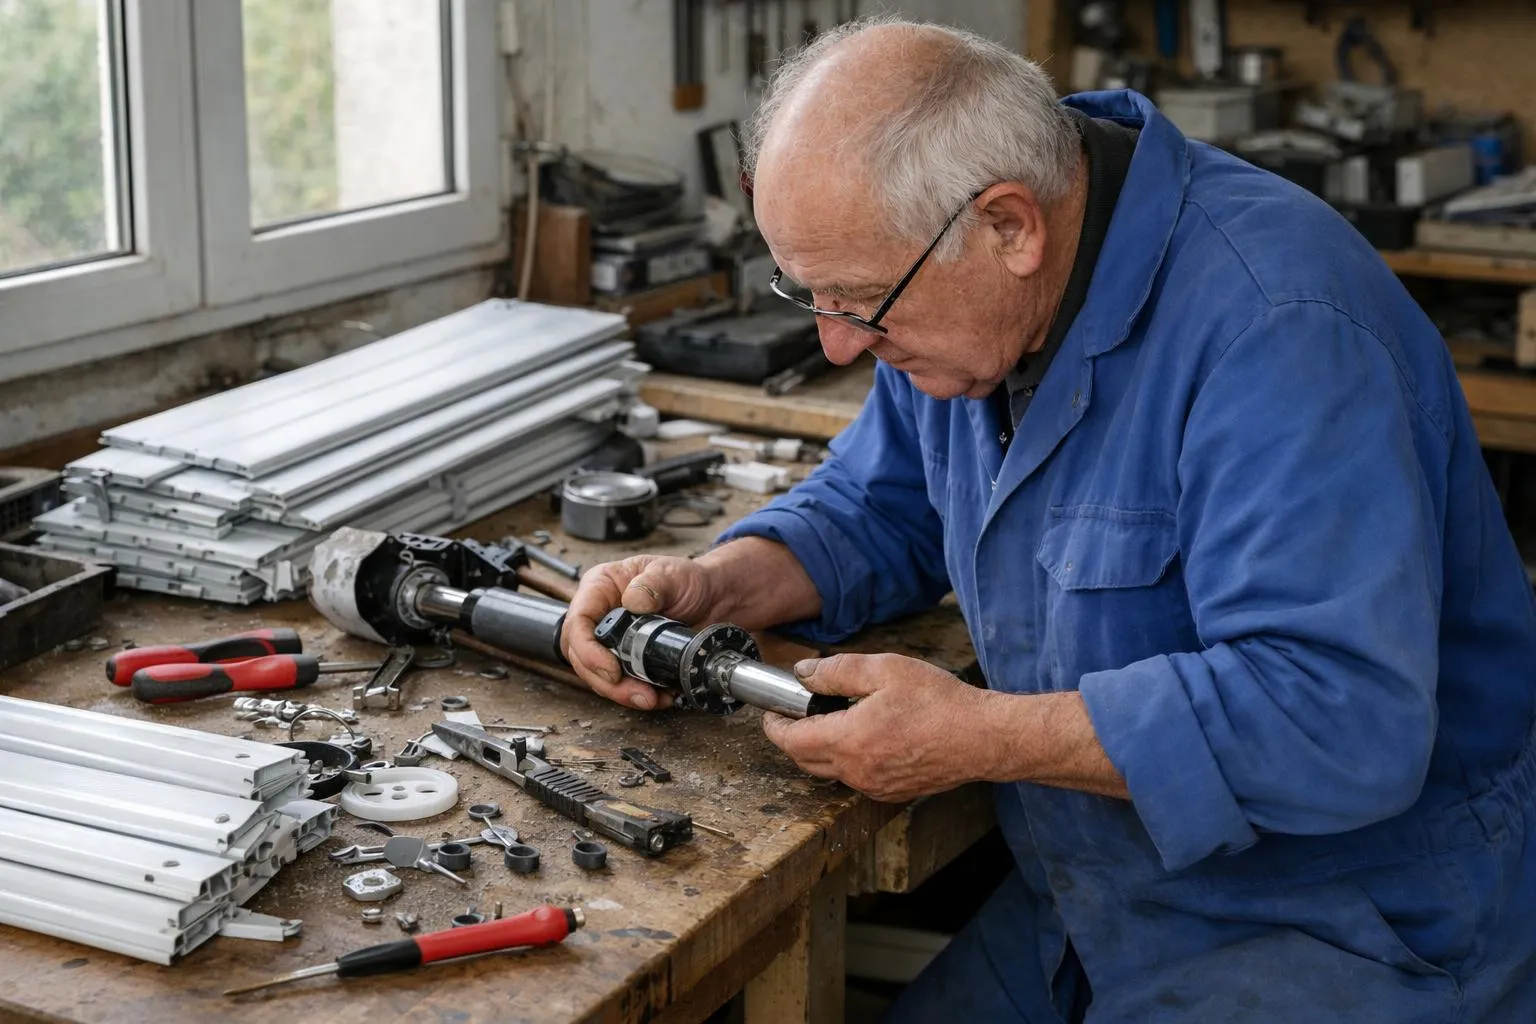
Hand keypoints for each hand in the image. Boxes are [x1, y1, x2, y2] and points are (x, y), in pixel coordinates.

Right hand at [560, 555, 722, 709]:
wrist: (713, 600)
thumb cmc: (686, 580)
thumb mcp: (670, 574)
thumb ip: (651, 584)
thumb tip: (632, 601)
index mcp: (600, 588)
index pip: (578, 623)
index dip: (588, 651)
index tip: (611, 670)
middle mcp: (600, 616)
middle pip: (581, 656)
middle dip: (605, 681)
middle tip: (635, 693)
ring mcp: (612, 640)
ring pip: (599, 675)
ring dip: (622, 693)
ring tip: (650, 698)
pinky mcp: (628, 660)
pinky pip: (622, 683)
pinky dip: (637, 694)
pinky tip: (660, 696)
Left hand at [760, 653, 994, 801]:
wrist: (983, 737)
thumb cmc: (939, 702)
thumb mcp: (885, 670)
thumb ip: (837, 671)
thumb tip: (803, 674)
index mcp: (850, 741)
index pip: (792, 741)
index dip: (774, 726)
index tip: (770, 713)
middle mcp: (857, 772)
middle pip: (805, 760)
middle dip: (792, 739)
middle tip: (794, 715)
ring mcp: (875, 787)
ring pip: (830, 771)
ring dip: (820, 749)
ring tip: (830, 721)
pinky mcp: (892, 793)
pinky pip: (855, 779)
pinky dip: (846, 760)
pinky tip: (862, 738)